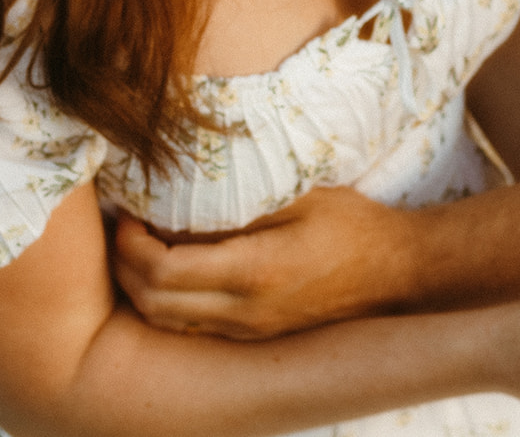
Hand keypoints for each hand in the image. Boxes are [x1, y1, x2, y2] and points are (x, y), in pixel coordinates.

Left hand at [113, 186, 417, 338]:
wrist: (395, 270)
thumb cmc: (351, 224)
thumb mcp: (298, 193)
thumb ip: (238, 194)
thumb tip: (178, 186)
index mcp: (256, 272)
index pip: (164, 271)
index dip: (132, 245)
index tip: (129, 214)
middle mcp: (247, 310)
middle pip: (154, 303)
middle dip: (124, 267)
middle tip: (123, 229)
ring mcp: (251, 329)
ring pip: (167, 321)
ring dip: (140, 288)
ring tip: (138, 249)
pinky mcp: (256, 333)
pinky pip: (192, 325)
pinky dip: (166, 302)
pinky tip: (170, 270)